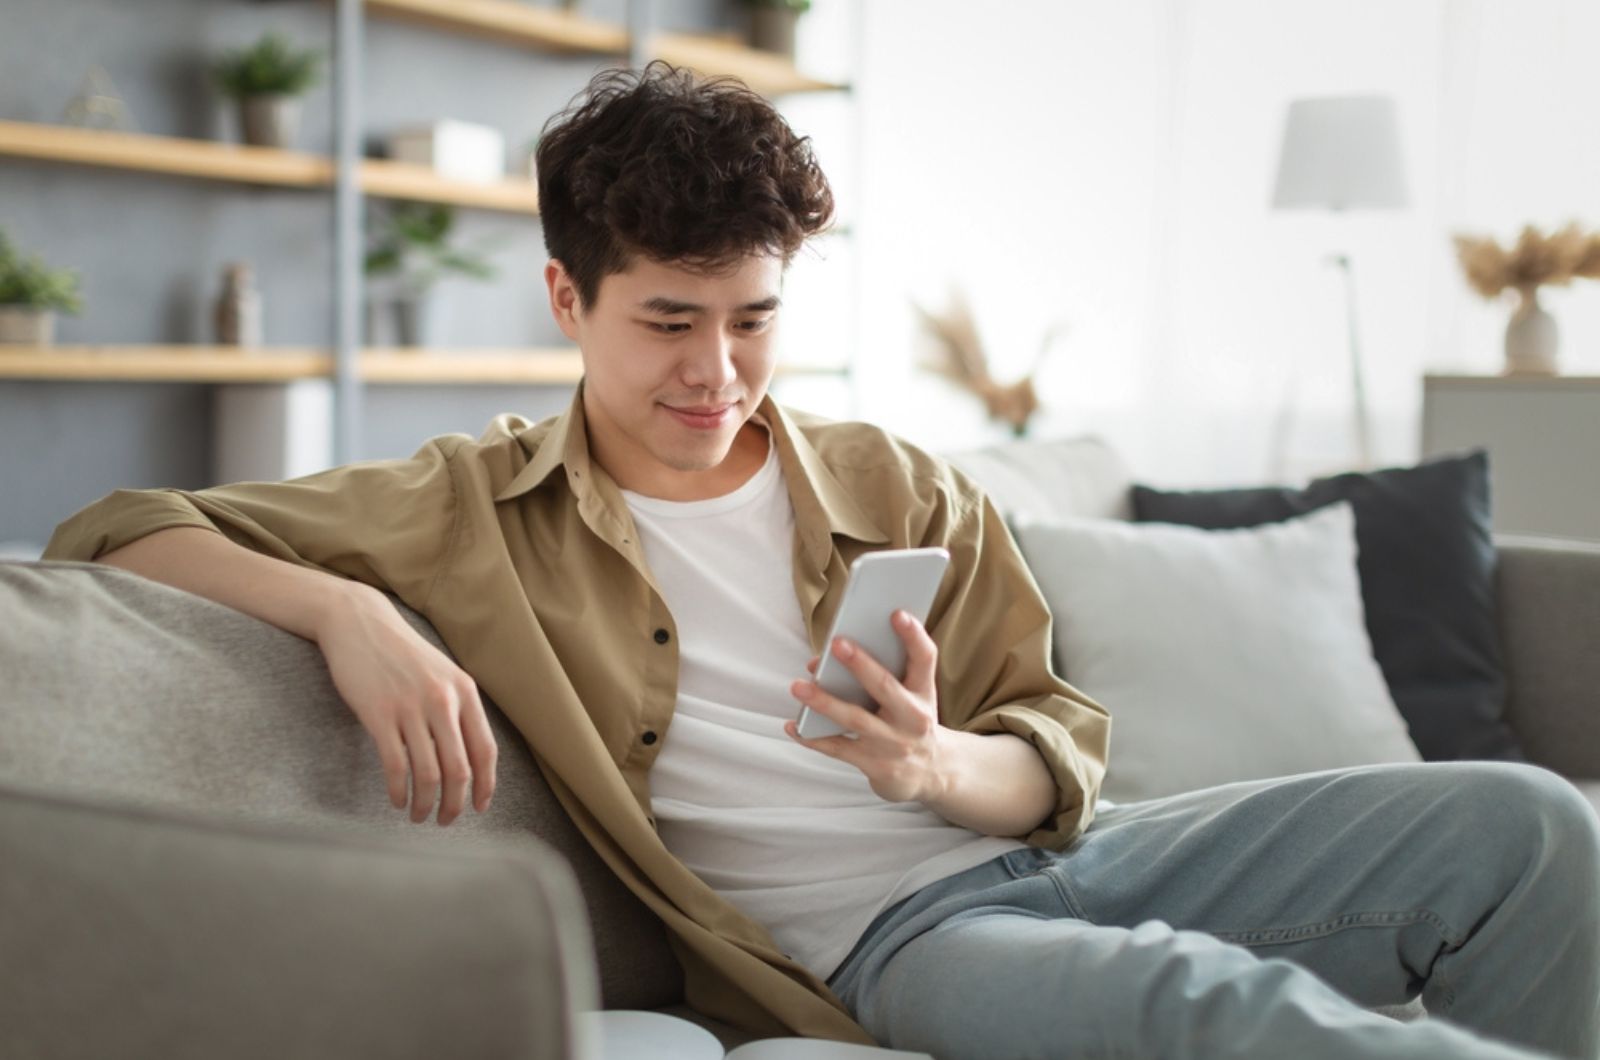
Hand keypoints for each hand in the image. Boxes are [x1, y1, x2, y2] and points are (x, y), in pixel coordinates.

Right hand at [315, 586, 496, 825]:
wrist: (360, 622)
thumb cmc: (402, 654)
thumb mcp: (442, 674)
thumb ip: (458, 709)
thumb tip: (471, 759)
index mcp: (465, 692)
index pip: (485, 750)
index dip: (485, 785)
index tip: (479, 807)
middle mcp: (443, 700)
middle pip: (459, 769)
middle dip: (455, 803)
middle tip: (446, 821)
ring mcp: (411, 707)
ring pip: (428, 772)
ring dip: (425, 803)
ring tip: (419, 815)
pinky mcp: (379, 714)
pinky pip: (395, 765)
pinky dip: (398, 790)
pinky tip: (396, 799)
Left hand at [784, 610, 948, 804]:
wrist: (931, 772)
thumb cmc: (911, 721)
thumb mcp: (913, 696)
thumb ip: (885, 673)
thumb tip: (829, 657)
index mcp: (924, 692)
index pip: (925, 658)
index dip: (912, 636)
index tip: (896, 613)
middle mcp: (913, 717)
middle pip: (885, 686)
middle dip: (860, 665)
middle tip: (836, 643)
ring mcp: (893, 743)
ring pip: (855, 719)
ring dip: (824, 702)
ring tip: (798, 686)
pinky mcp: (875, 764)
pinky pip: (837, 749)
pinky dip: (812, 738)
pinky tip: (792, 725)